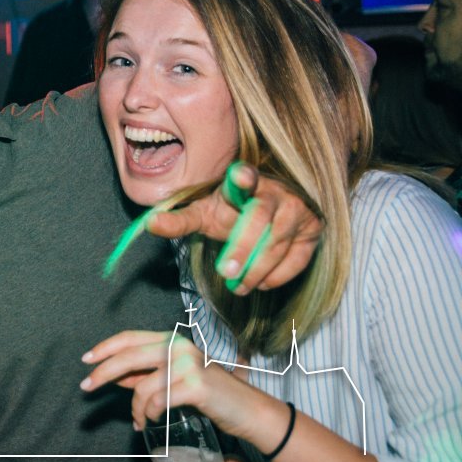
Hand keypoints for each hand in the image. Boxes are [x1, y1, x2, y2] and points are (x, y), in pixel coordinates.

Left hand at [80, 330, 254, 436]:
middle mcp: (179, 346)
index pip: (130, 338)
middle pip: (129, 356)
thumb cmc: (210, 395)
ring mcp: (188, 364)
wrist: (248, 411)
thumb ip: (145, 375)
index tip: (86, 359)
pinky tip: (151, 421)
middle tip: (86, 387)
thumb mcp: (174, 379)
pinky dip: (150, 414)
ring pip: (142, 386)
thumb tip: (113, 375)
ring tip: (138, 422)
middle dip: (103, 372)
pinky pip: (158, 401)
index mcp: (172, 340)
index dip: (105, 347)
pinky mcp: (196, 385)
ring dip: (135, 408)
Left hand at [144, 162, 321, 294]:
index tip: (239, 176)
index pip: (245, 176)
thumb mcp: (204, 214)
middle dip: (243, 247)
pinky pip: (299, 257)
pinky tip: (261, 284)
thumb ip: (180, 220)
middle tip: (227, 272)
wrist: (268, 216)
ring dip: (258, 267)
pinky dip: (279, 274)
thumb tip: (149, 225)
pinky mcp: (313, 230)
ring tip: (237, 285)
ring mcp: (297, 209)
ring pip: (279, 241)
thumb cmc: (231, 213)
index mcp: (244, 180)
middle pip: (260, 218)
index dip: (243, 177)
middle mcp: (275, 190)